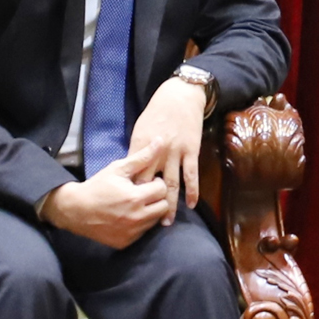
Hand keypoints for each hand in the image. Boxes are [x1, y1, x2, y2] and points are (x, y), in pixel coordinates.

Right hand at [41, 139, 173, 248]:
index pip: (162, 189)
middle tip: (142, 193)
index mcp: (135, 198)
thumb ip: (142, 157)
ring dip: (149, 211)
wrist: (75, 210)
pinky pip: (143, 232)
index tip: (144, 182)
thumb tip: (161, 141)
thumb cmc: (97, 186)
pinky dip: (139, 224)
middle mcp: (136, 217)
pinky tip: (127, 216)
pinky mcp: (126, 242)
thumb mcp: (117, 168)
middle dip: (156, 198)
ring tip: (134, 204)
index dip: (155, 183)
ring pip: (155, 220)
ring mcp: (132, 232)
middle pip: (163, 207)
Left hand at [129, 77, 207, 224]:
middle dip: (146, 204)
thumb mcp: (140, 130)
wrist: (180, 96)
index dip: (130, 192)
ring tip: (167, 222)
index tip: (126, 208)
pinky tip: (191, 204)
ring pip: (171, 184)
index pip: (134, 174)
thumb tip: (132, 170)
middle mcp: (157, 152)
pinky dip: (192, 191)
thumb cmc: (157, 112)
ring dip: (169, 205)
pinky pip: (191, 175)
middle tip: (142, 222)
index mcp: (141, 146)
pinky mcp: (191, 151)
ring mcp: (175, 153)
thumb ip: (137, 151)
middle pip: (149, 183)